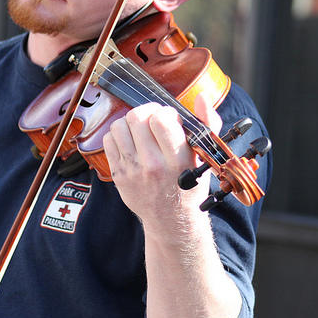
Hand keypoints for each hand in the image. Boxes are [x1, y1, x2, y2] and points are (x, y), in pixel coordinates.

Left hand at [102, 92, 221, 227]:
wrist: (172, 220)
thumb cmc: (191, 184)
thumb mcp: (205, 157)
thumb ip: (208, 124)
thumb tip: (201, 97)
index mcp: (178, 161)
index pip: (161, 120)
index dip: (166, 113)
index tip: (171, 120)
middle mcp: (153, 166)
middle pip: (137, 117)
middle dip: (147, 112)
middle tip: (155, 120)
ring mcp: (132, 171)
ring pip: (120, 124)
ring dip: (132, 122)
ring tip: (142, 130)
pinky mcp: (118, 174)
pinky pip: (109, 139)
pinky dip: (119, 134)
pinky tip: (132, 141)